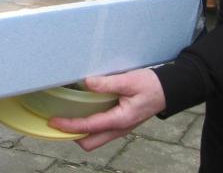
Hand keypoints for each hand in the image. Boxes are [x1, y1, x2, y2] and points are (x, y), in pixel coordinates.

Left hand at [49, 69, 166, 150]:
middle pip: (90, 142)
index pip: (89, 127)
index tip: (54, 122)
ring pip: (95, 139)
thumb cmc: (151, 85)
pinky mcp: (120, 123)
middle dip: (72, 135)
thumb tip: (87, 83)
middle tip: (58, 121)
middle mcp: (119, 129)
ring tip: (66, 116)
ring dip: (80, 132)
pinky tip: (82, 112)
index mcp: (120, 120)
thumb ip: (107, 83)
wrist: (168, 90)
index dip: (69, 125)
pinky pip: (100, 132)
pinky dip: (88, 127)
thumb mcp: (130, 80)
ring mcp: (120, 128)